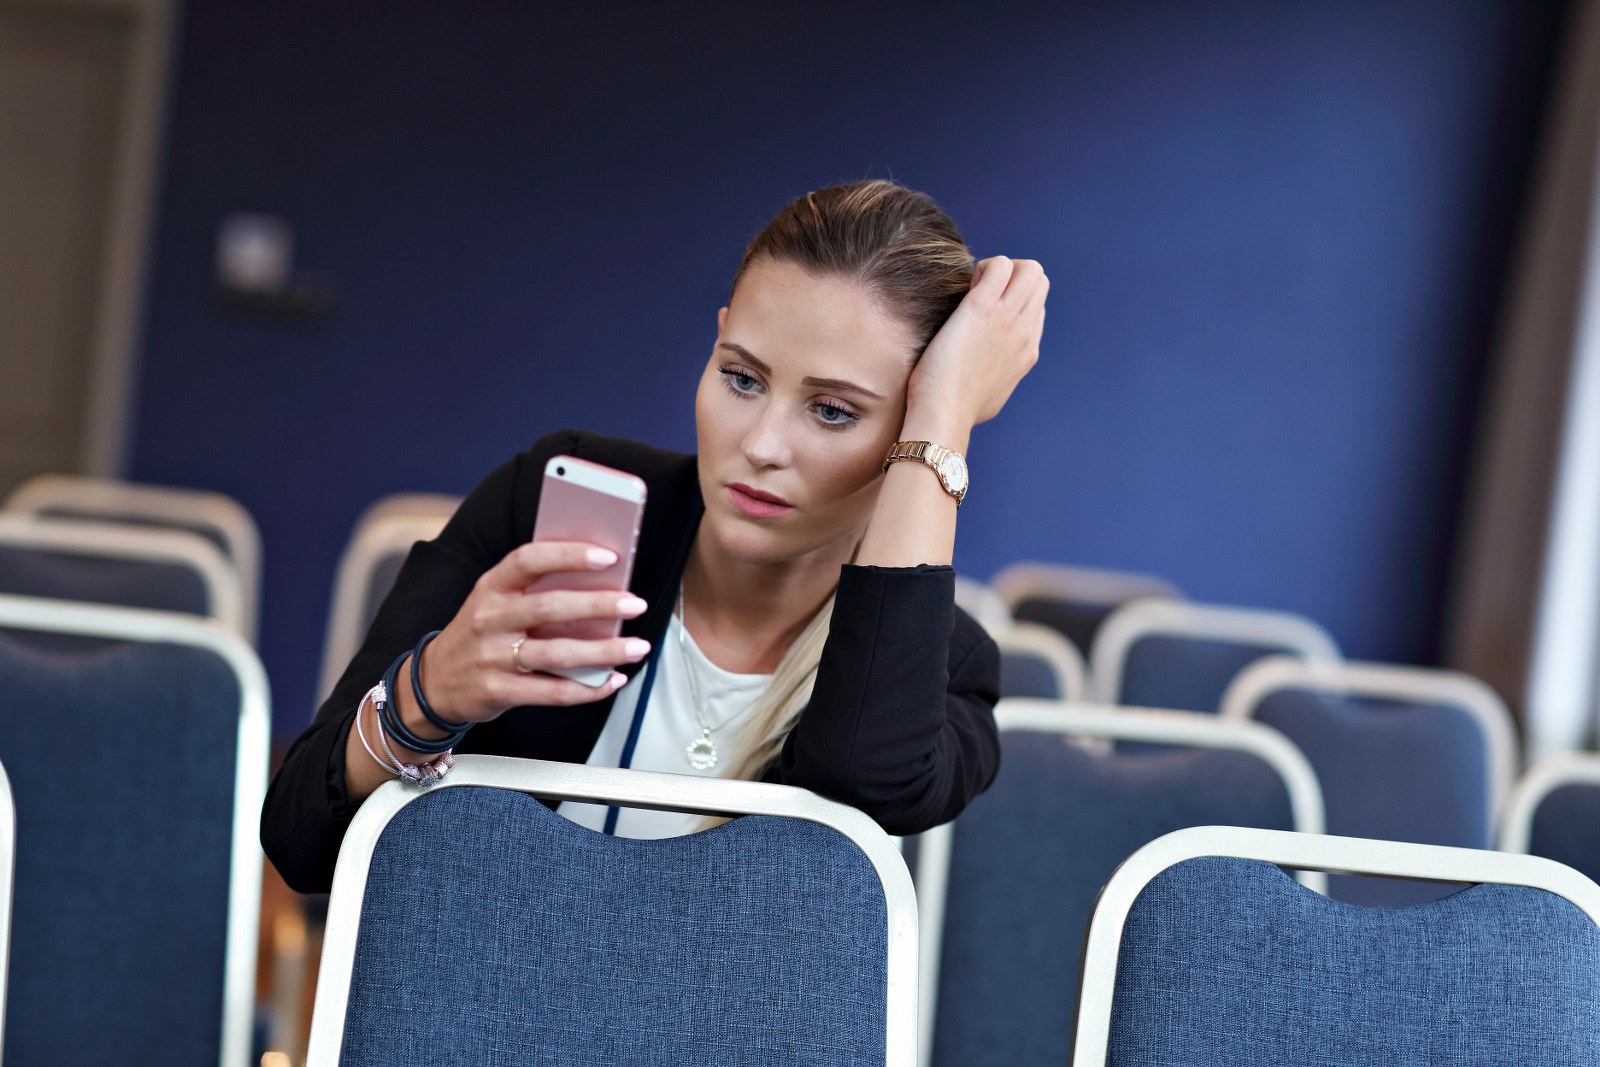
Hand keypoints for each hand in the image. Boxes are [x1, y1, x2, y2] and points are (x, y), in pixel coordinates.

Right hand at [416, 541, 650, 723]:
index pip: (528, 560)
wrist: (434, 682)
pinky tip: (612, 680)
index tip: (609, 557)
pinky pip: (552, 691)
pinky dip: (588, 688)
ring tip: (636, 647)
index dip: (568, 556)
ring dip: (604, 651)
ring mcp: (492, 657)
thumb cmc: (481, 634)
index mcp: (491, 587)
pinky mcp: (498, 691)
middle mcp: (489, 619)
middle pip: (549, 607)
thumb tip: (602, 584)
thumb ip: (535, 591)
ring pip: (556, 653)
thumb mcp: (495, 602)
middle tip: (635, 604)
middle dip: (599, 605)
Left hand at [905, 256, 1046, 429]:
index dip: (1012, 300)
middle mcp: (1025, 332)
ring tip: (972, 288)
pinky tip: (965, 288)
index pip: (1036, 307)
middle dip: (1011, 276)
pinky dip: (983, 267)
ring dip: (998, 269)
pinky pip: (1000, 266)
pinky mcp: (983, 308)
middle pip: (1039, 281)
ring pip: (1028, 268)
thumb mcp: (992, 396)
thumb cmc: (957, 412)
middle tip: (980, 292)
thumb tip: (992, 378)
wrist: (945, 415)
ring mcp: (1008, 319)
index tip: (984, 311)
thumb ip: (1000, 378)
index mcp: (1028, 351)